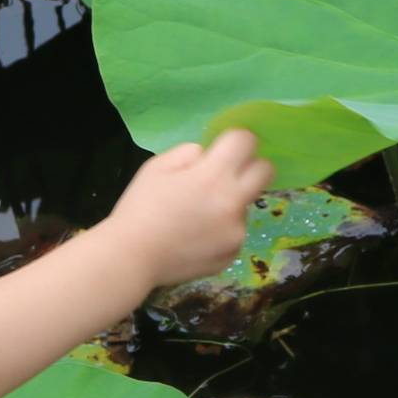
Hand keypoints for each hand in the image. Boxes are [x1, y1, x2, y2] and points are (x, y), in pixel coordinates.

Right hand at [99, 132, 275, 288]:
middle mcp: (233, 202)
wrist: (132, 257)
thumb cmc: (140, 208)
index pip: (247, 141)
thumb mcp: (157, 166)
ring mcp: (236, 231)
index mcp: (213, 175)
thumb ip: (189, 154)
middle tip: (227, 176)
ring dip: (229, 204)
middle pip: (266, 171)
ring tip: (196, 218)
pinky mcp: (233, 253)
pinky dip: (221, 232)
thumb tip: (208, 157)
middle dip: (251, 167)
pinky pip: (235, 233)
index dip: (237, 140)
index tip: (225, 148)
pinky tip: (195, 238)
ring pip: (246, 205)